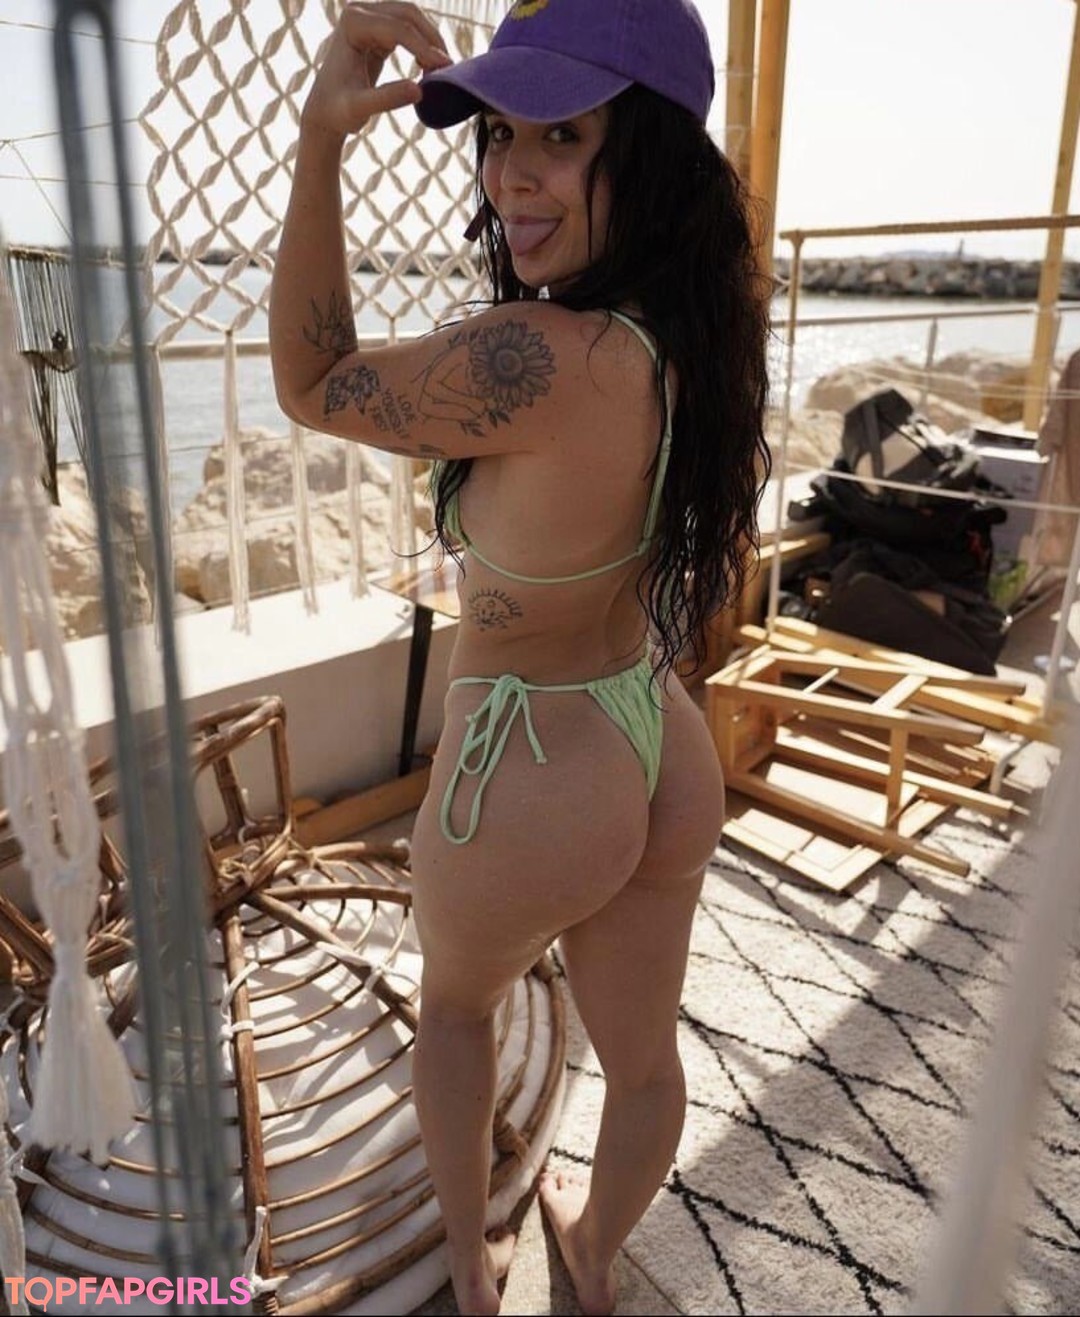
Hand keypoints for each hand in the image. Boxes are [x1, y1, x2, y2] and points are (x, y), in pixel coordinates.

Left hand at [301, 1, 450, 138]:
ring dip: (429, 40)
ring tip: (440, 70)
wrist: (324, 111)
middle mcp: (358, 12)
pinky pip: (408, 29)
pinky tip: (426, 67)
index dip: (423, 48)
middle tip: (448, 67)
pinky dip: (422, 45)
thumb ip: (387, 99)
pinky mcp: (377, 30)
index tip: (444, 69)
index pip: (396, 29)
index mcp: (351, 22)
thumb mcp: (360, 109)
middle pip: (408, 14)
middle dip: (431, 38)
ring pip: (411, 18)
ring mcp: (368, 18)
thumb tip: (420, 89)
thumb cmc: (337, 111)